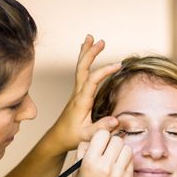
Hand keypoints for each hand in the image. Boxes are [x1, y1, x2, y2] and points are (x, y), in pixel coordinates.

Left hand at [48, 35, 121, 153]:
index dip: (104, 71)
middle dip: (91, 54)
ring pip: (80, 68)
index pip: (92, 80)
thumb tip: (115, 120)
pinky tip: (86, 54)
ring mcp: (77, 92)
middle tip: (101, 42)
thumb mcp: (87, 136)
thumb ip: (101, 128)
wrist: (59, 137)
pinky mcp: (77, 93)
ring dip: (86, 53)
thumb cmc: (72, 136)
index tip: (118, 65)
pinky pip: (81, 72)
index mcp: (81, 101)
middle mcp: (77, 93)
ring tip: (91, 38)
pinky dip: (84, 60)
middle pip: (82, 68)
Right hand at [71, 130, 132, 176]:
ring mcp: (119, 173)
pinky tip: (118, 169)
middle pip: (116, 139)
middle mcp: (106, 166)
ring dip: (121, 151)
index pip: (102, 134)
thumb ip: (83, 152)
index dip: (101, 137)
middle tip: (108, 151)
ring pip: (126, 148)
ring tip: (114, 159)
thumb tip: (92, 138)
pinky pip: (131, 161)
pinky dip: (125, 161)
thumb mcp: (76, 171)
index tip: (100, 142)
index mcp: (90, 162)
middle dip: (112, 143)